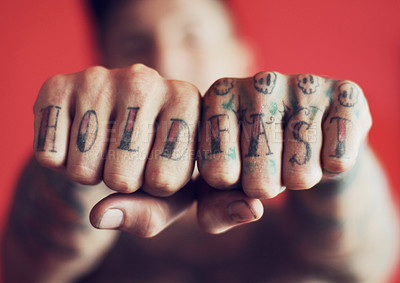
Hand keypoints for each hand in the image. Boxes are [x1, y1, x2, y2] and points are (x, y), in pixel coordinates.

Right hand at [34, 64, 199, 235]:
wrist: (109, 132)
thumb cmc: (149, 163)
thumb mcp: (168, 196)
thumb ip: (150, 216)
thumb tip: (101, 215)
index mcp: (186, 100)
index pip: (165, 180)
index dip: (156, 189)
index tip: (158, 166)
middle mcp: (147, 79)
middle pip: (122, 177)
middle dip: (121, 184)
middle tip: (125, 160)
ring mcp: (100, 77)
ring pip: (83, 169)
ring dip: (89, 175)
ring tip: (102, 149)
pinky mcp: (57, 84)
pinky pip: (49, 156)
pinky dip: (58, 163)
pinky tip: (74, 139)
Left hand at [196, 73, 370, 231]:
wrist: (306, 145)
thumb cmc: (255, 162)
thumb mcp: (223, 189)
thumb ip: (215, 211)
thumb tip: (250, 209)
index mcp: (220, 97)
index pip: (217, 172)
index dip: (232, 186)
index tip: (237, 168)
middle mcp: (260, 82)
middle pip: (258, 179)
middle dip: (266, 188)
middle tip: (271, 166)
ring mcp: (304, 84)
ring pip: (302, 175)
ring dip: (300, 178)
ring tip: (297, 154)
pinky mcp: (346, 93)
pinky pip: (339, 160)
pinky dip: (333, 168)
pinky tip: (325, 147)